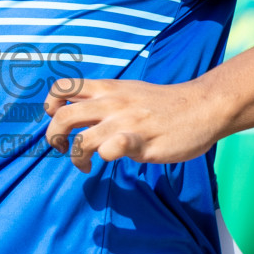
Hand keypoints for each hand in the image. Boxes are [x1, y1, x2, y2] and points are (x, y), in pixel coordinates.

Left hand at [43, 78, 230, 172]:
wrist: (202, 107)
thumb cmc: (163, 104)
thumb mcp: (128, 92)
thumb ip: (104, 102)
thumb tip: (79, 114)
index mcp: (107, 89)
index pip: (63, 88)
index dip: (50, 105)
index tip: (56, 118)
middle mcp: (111, 103)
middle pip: (62, 117)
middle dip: (54, 138)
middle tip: (63, 148)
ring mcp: (125, 122)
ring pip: (81, 140)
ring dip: (76, 157)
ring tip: (85, 165)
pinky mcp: (141, 142)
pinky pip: (112, 148)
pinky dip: (105, 156)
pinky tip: (111, 159)